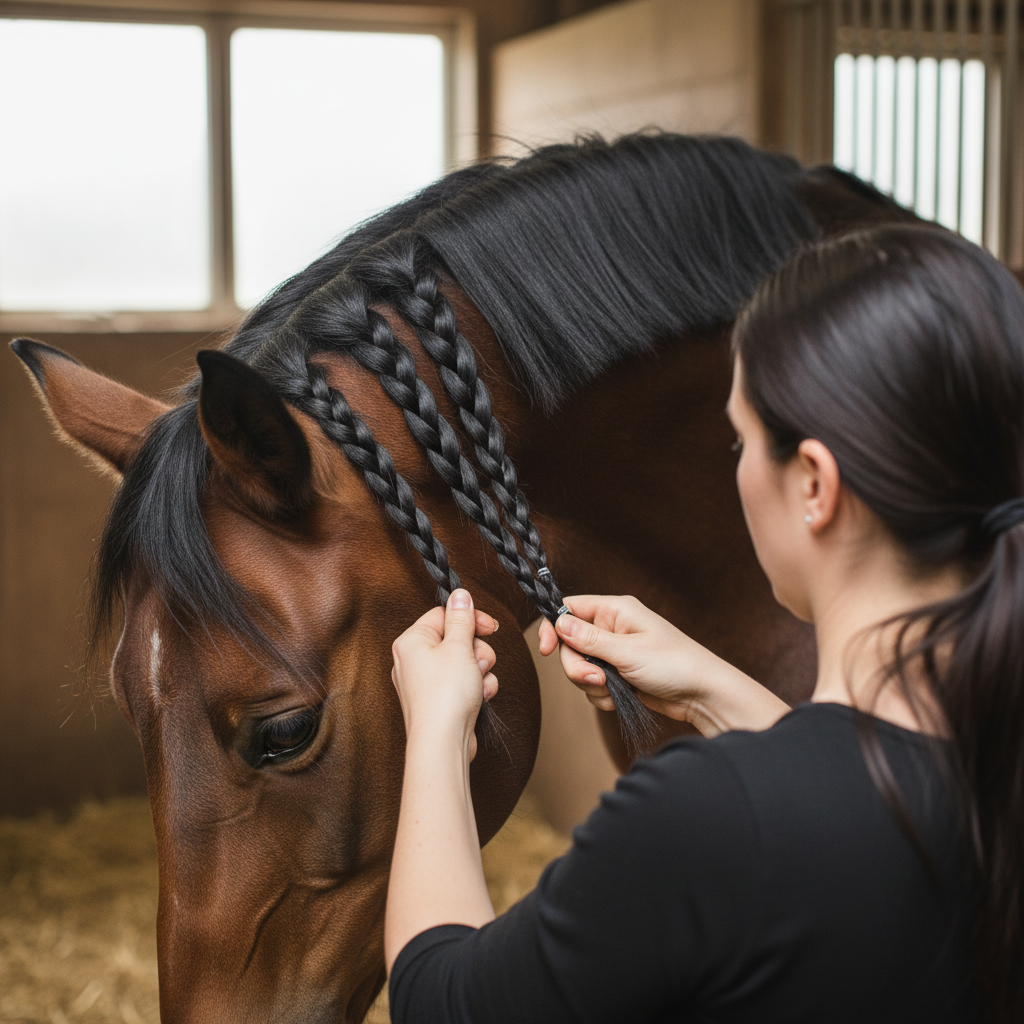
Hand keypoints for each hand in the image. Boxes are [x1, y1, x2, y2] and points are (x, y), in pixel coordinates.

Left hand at [391, 590, 498, 758]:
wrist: (442, 742)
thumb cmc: (444, 696)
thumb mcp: (459, 647)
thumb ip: (462, 618)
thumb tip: (460, 595)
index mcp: (411, 641)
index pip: (443, 614)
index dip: (469, 619)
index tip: (489, 626)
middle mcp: (414, 660)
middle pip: (456, 638)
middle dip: (478, 650)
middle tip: (480, 661)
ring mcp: (427, 682)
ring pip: (465, 662)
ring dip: (481, 670)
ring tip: (479, 683)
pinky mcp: (440, 700)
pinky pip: (464, 683)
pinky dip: (477, 687)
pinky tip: (480, 697)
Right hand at [538, 594, 789, 736]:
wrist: (703, 695)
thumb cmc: (675, 665)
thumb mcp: (628, 652)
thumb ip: (589, 639)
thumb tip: (558, 623)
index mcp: (616, 610)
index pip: (569, 608)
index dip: (553, 627)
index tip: (545, 650)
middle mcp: (612, 628)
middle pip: (570, 643)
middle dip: (577, 666)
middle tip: (596, 679)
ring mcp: (615, 652)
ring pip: (580, 667)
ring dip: (591, 683)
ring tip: (615, 689)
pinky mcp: (619, 674)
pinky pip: (593, 684)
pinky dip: (601, 694)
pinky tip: (621, 698)